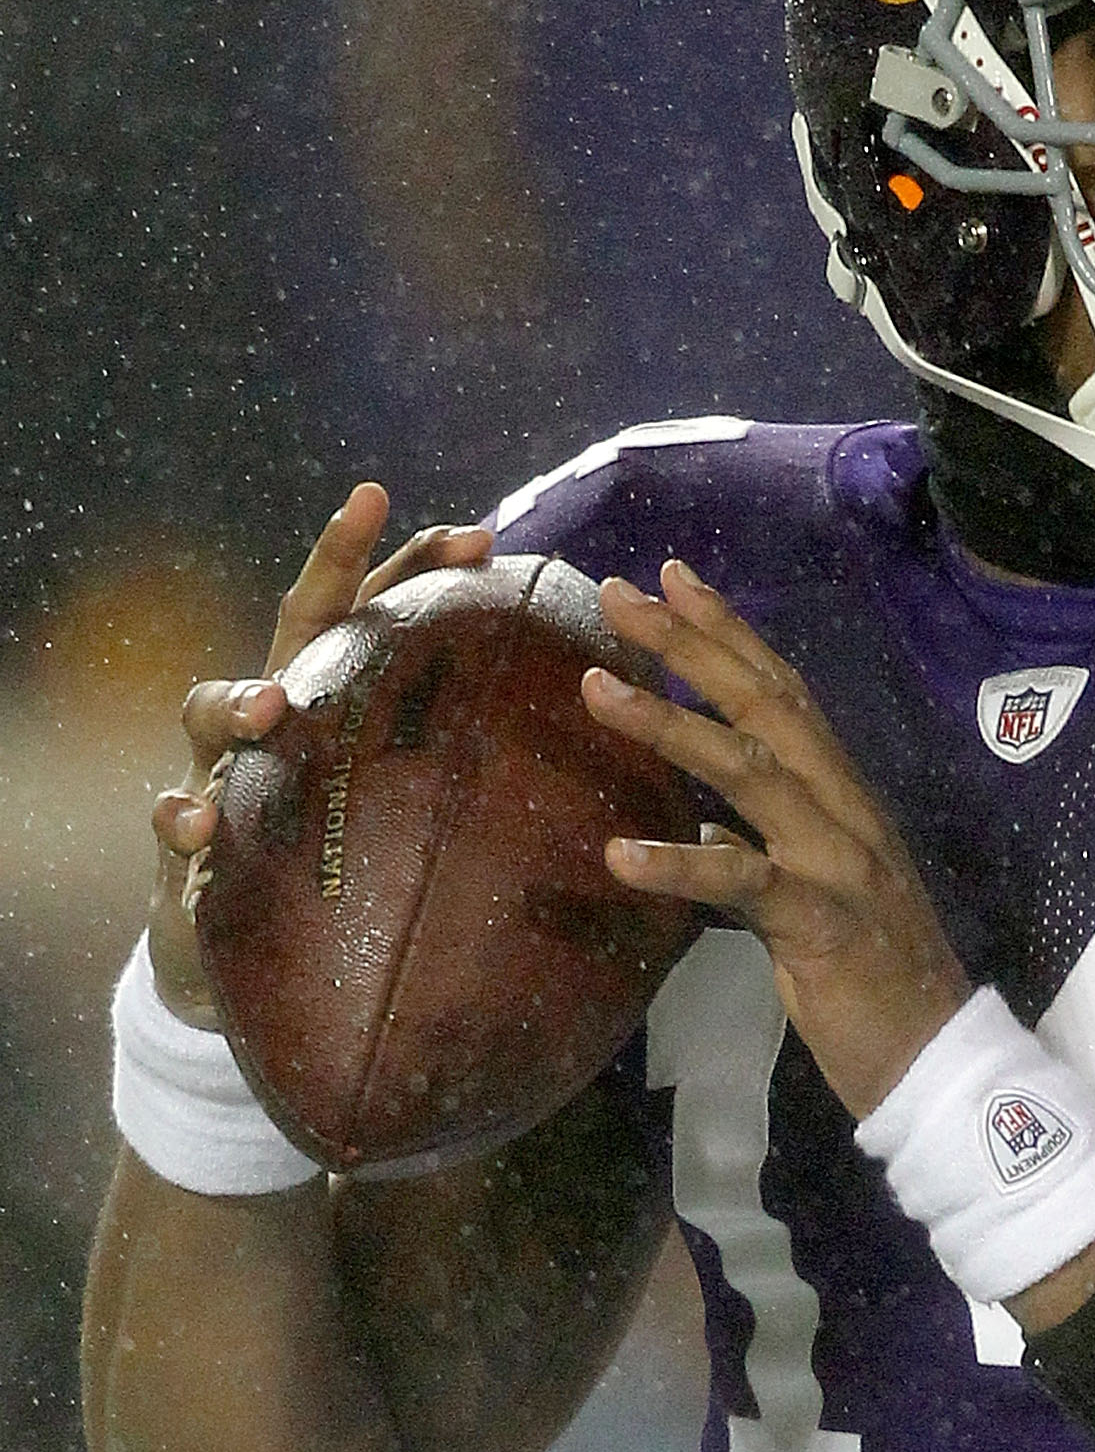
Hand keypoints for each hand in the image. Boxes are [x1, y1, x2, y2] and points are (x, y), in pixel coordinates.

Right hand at [147, 486, 491, 1025]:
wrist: (233, 948)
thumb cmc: (331, 874)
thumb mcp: (389, 823)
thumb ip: (449, 789)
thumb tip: (566, 767)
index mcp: (332, 701)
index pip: (375, 618)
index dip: (420, 568)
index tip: (484, 536)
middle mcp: (272, 718)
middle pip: (298, 619)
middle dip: (333, 555)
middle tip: (368, 504)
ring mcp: (218, 770)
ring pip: (207, 709)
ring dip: (238, 698)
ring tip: (270, 707)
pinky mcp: (185, 839)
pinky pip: (172, 818)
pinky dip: (181, 814)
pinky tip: (197, 821)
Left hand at [583, 563, 969, 1116]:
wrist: (937, 1058)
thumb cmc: (872, 980)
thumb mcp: (817, 895)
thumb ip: (768, 850)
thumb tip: (710, 827)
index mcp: (844, 799)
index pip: (786, 692)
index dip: (730, 632)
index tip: (672, 577)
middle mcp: (846, 812)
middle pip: (767, 707)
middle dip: (692, 646)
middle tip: (621, 594)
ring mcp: (838, 864)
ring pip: (752, 773)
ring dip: (671, 725)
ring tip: (597, 689)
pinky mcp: (822, 925)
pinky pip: (745, 884)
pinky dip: (680, 866)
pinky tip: (619, 855)